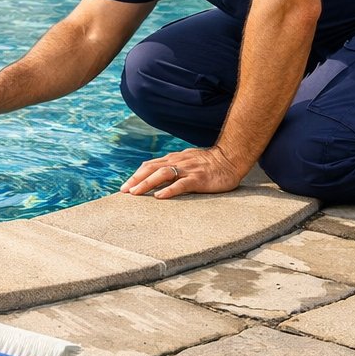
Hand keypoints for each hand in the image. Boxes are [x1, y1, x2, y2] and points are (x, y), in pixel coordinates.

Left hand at [121, 145, 246, 198]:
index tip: (125, 186)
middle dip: (136, 179)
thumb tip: (158, 176)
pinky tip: (159, 197)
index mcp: (173, 159)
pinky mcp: (198, 178)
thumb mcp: (187, 162)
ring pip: (162, 174)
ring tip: (135, 193)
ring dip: (146, 183)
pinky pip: (181, 184)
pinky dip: (169, 190)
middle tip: (124, 191)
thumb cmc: (209, 163)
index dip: (136, 175)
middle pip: (151, 168)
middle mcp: (177, 162)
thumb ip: (174, 167)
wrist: (231, 159)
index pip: (150, 165)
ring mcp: (188, 170)